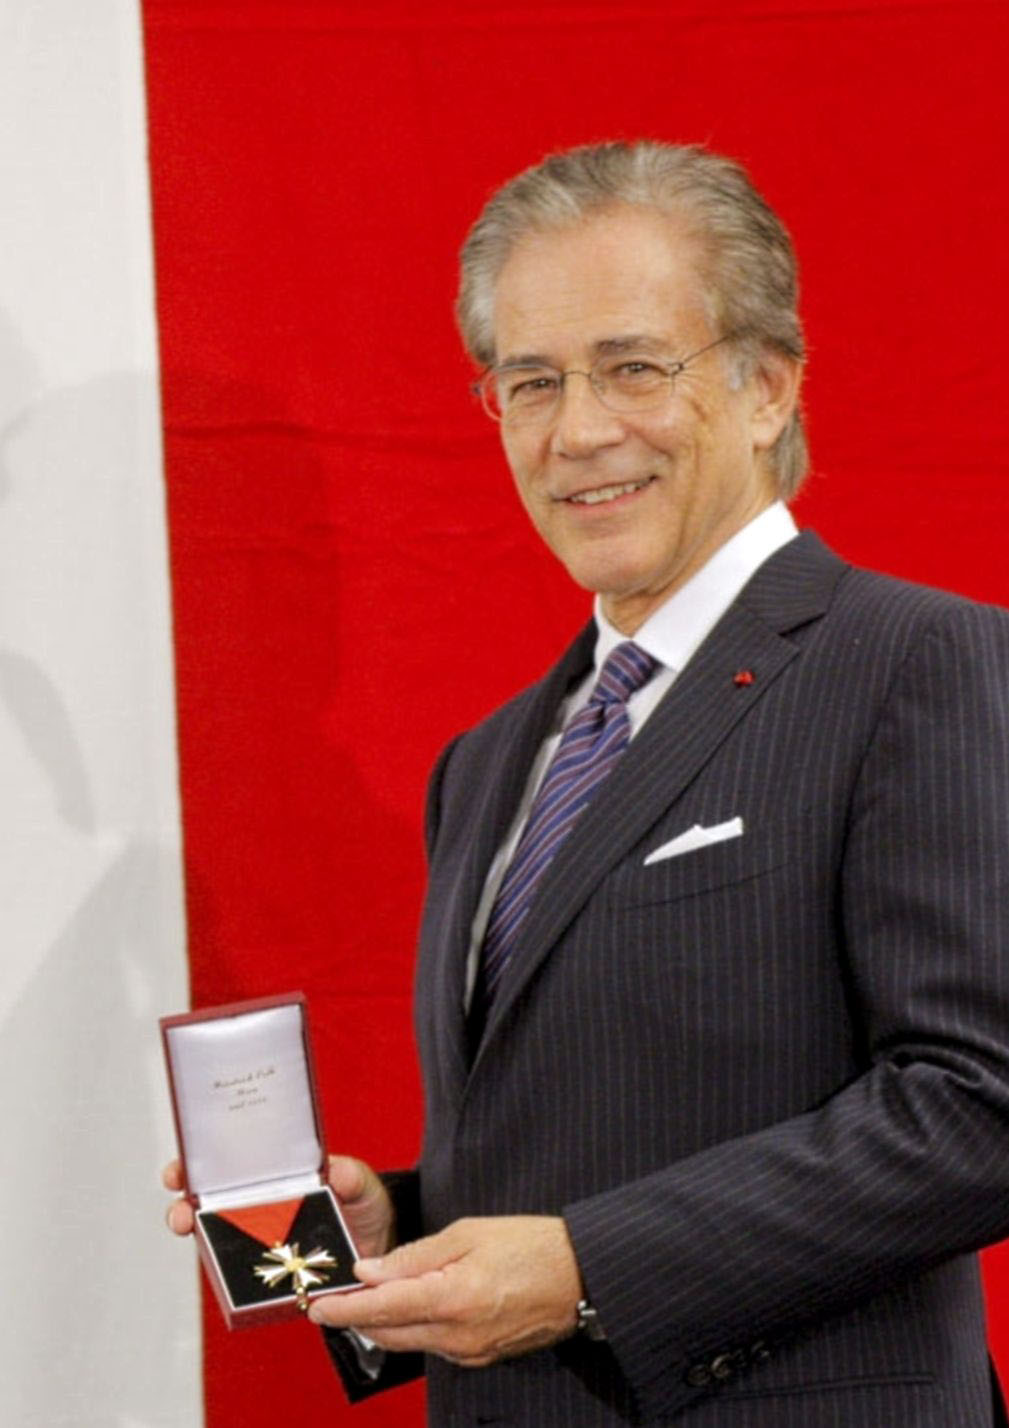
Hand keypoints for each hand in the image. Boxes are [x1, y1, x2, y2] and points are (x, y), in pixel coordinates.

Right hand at [160, 1154, 393, 1255]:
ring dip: (195, 1234)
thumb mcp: (361, 1185)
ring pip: (214, 1236)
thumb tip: (336, 1171)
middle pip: (209, 1201)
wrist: (374, 1253)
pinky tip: (226, 1272)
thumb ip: (351, 1176)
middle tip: (182, 1209)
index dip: (200, 1163)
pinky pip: (238, 1273)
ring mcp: (258, 1237)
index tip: (184, 1166)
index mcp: (275, 1176)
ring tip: (189, 1230)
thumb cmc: (362, 1208)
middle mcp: (258, 1204)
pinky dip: (226, 1273)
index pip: (230, 1163)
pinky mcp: (266, 1270)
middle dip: (184, 1202)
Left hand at [308, 1214, 581, 1366]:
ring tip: (373, 1294)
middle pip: (389, 1332)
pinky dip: (415, 1326)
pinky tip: (414, 1303)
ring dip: (386, 1321)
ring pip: (409, 1340)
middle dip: (358, 1317)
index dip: (344, 1309)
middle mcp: (457, 1336)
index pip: (382, 1309)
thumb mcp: (469, 1233)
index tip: (317, 1307)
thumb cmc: (530, 1245)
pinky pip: (434, 1344)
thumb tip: (371, 1272)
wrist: (581, 1276)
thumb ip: (416, 1255)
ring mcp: (470, 1352)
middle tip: (337, 1298)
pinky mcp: (481, 1356)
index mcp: (452, 1298)